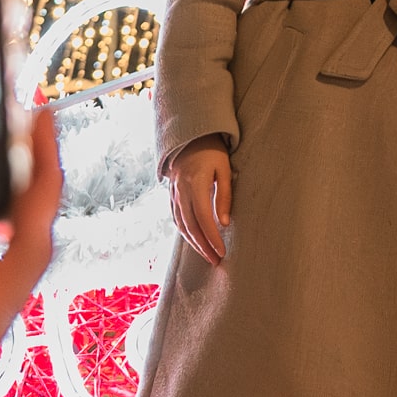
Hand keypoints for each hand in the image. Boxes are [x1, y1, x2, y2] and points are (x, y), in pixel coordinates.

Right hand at [168, 141, 233, 266]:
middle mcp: (181, 191)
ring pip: (181, 225)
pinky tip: (193, 240)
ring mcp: (173, 193)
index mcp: (195, 183)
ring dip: (193, 243)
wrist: (190, 136)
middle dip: (203, 246)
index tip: (222, 252)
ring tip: (207, 255)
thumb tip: (224, 224)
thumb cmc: (213, 151)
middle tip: (216, 260)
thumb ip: (225, 196)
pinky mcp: (171, 194)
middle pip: (191, 226)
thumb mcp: (225, 170)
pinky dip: (184, 232)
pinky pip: (175, 218)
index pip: (204, 218)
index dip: (212, 238)